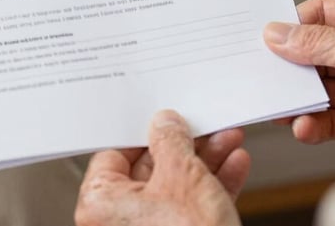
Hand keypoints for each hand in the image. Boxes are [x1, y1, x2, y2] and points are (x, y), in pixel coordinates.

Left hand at [75, 110, 249, 225]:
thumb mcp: (183, 174)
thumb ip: (171, 140)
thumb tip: (165, 124)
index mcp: (99, 204)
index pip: (116, 153)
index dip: (144, 132)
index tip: (166, 118)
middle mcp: (116, 223)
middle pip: (150, 169)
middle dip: (186, 146)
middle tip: (205, 127)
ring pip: (175, 188)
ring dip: (206, 162)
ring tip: (229, 141)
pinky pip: (189, 209)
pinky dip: (212, 188)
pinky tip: (234, 167)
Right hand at [264, 0, 334, 148]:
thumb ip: (317, 42)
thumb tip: (278, 34)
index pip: (324, 12)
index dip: (294, 24)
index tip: (267, 36)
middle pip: (316, 52)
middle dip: (293, 67)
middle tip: (267, 74)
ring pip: (319, 88)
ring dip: (300, 99)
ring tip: (281, 107)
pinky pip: (329, 118)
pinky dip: (313, 124)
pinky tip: (304, 126)